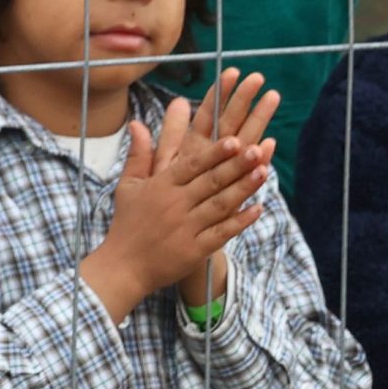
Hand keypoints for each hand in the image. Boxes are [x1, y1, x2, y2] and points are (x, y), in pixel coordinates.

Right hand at [81, 104, 268, 322]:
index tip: (234, 140)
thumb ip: (139, 154)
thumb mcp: (127, 186)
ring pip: (220, 205)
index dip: (213, 153)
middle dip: (235, 165)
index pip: (191, 166)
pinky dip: (240, 221)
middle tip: (257, 150)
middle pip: (210, 182)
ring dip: (243, 188)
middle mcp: (175, 205)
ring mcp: (186, 228)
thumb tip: (137, 122)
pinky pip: (222, 233)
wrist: (123, 266)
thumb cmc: (127, 223)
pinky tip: (258, 209)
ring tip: (264, 173)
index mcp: (159, 187)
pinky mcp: (195, 250)